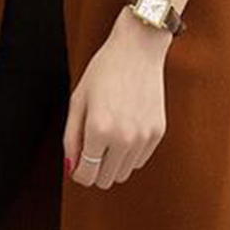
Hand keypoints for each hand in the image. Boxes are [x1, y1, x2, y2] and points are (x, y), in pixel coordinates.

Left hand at [63, 6, 171, 189]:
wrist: (138, 49)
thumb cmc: (104, 71)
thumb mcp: (78, 100)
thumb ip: (71, 137)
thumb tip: (73, 168)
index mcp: (98, 129)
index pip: (86, 175)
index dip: (78, 172)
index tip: (78, 163)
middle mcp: (123, 138)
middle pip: (105, 180)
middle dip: (95, 169)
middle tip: (92, 148)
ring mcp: (143, 137)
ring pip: (124, 174)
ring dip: (113, 163)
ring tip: (108, 136)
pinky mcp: (157, 133)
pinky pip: (140, 160)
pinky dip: (130, 153)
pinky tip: (125, 129)